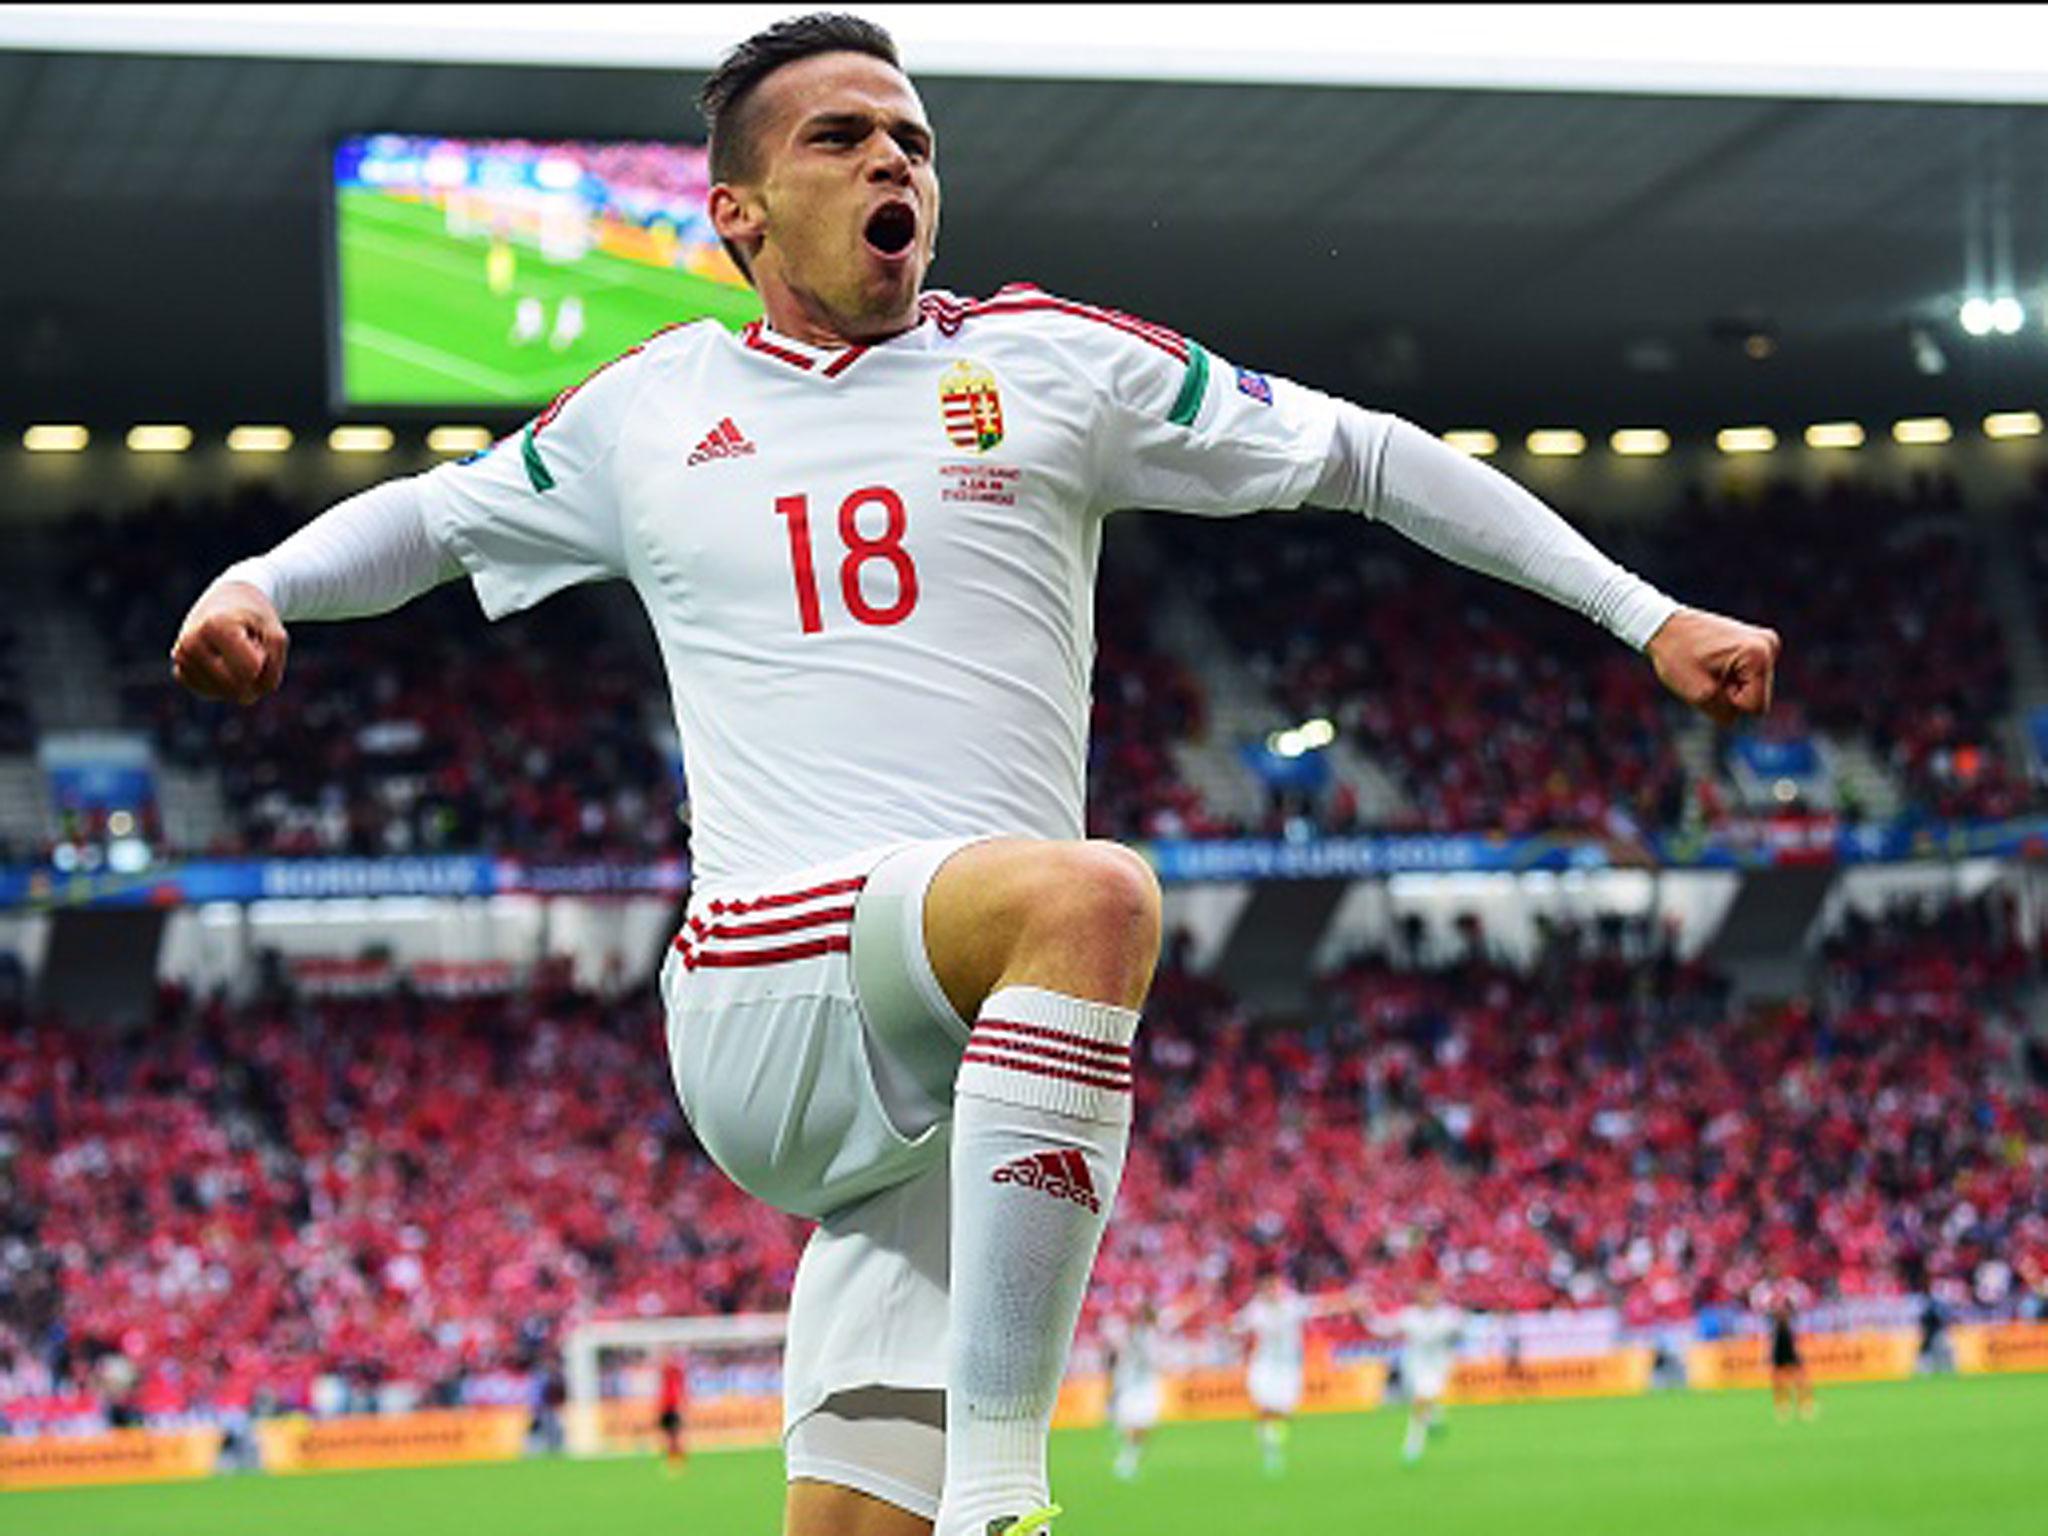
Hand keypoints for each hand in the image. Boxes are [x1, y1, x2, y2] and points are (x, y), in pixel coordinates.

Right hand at [170, 580, 288, 704]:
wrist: (227, 600)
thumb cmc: (255, 617)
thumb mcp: (277, 636)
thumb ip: (273, 670)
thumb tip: (247, 699)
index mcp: (215, 626)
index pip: (250, 671)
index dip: (265, 659)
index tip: (256, 637)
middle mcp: (191, 642)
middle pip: (238, 687)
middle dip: (254, 673)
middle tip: (247, 645)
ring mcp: (182, 658)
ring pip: (226, 693)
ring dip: (240, 678)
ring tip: (233, 650)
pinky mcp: (180, 672)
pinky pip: (213, 694)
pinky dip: (226, 684)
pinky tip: (221, 661)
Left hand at [1646, 606, 1779, 724]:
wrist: (1666, 625)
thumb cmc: (1677, 655)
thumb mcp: (1699, 695)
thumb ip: (1725, 714)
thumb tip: (1742, 719)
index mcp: (1758, 654)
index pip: (1755, 707)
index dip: (1729, 703)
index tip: (1711, 680)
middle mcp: (1769, 645)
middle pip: (1758, 697)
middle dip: (1731, 694)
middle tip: (1708, 674)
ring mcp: (1766, 642)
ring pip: (1753, 688)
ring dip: (1730, 686)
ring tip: (1710, 667)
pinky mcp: (1758, 644)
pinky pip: (1750, 677)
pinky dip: (1732, 677)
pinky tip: (1716, 663)